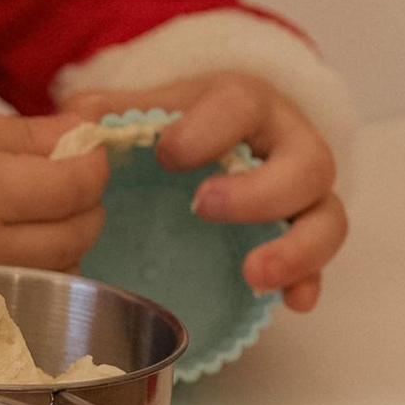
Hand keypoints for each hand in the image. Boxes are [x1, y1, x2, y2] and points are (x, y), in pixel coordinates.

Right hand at [0, 98, 112, 284]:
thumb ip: (17, 133)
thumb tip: (80, 133)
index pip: (75, 187)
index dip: (93, 163)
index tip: (84, 148)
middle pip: (77, 237)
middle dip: (86, 202)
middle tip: (64, 176)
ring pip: (58, 274)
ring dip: (65, 241)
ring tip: (37, 212)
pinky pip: (22, 297)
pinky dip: (35, 273)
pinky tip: (11, 248)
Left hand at [100, 73, 345, 313]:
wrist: (207, 139)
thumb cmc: (174, 122)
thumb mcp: (141, 105)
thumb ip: (104, 112)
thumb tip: (76, 127)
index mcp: (243, 101)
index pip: (241, 104)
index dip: (208, 130)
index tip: (166, 156)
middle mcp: (287, 143)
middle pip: (307, 163)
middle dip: (259, 192)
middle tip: (203, 209)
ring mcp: (303, 192)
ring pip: (328, 216)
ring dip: (296, 249)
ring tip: (253, 275)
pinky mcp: (304, 234)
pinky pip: (324, 261)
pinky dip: (309, 281)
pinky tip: (292, 303)